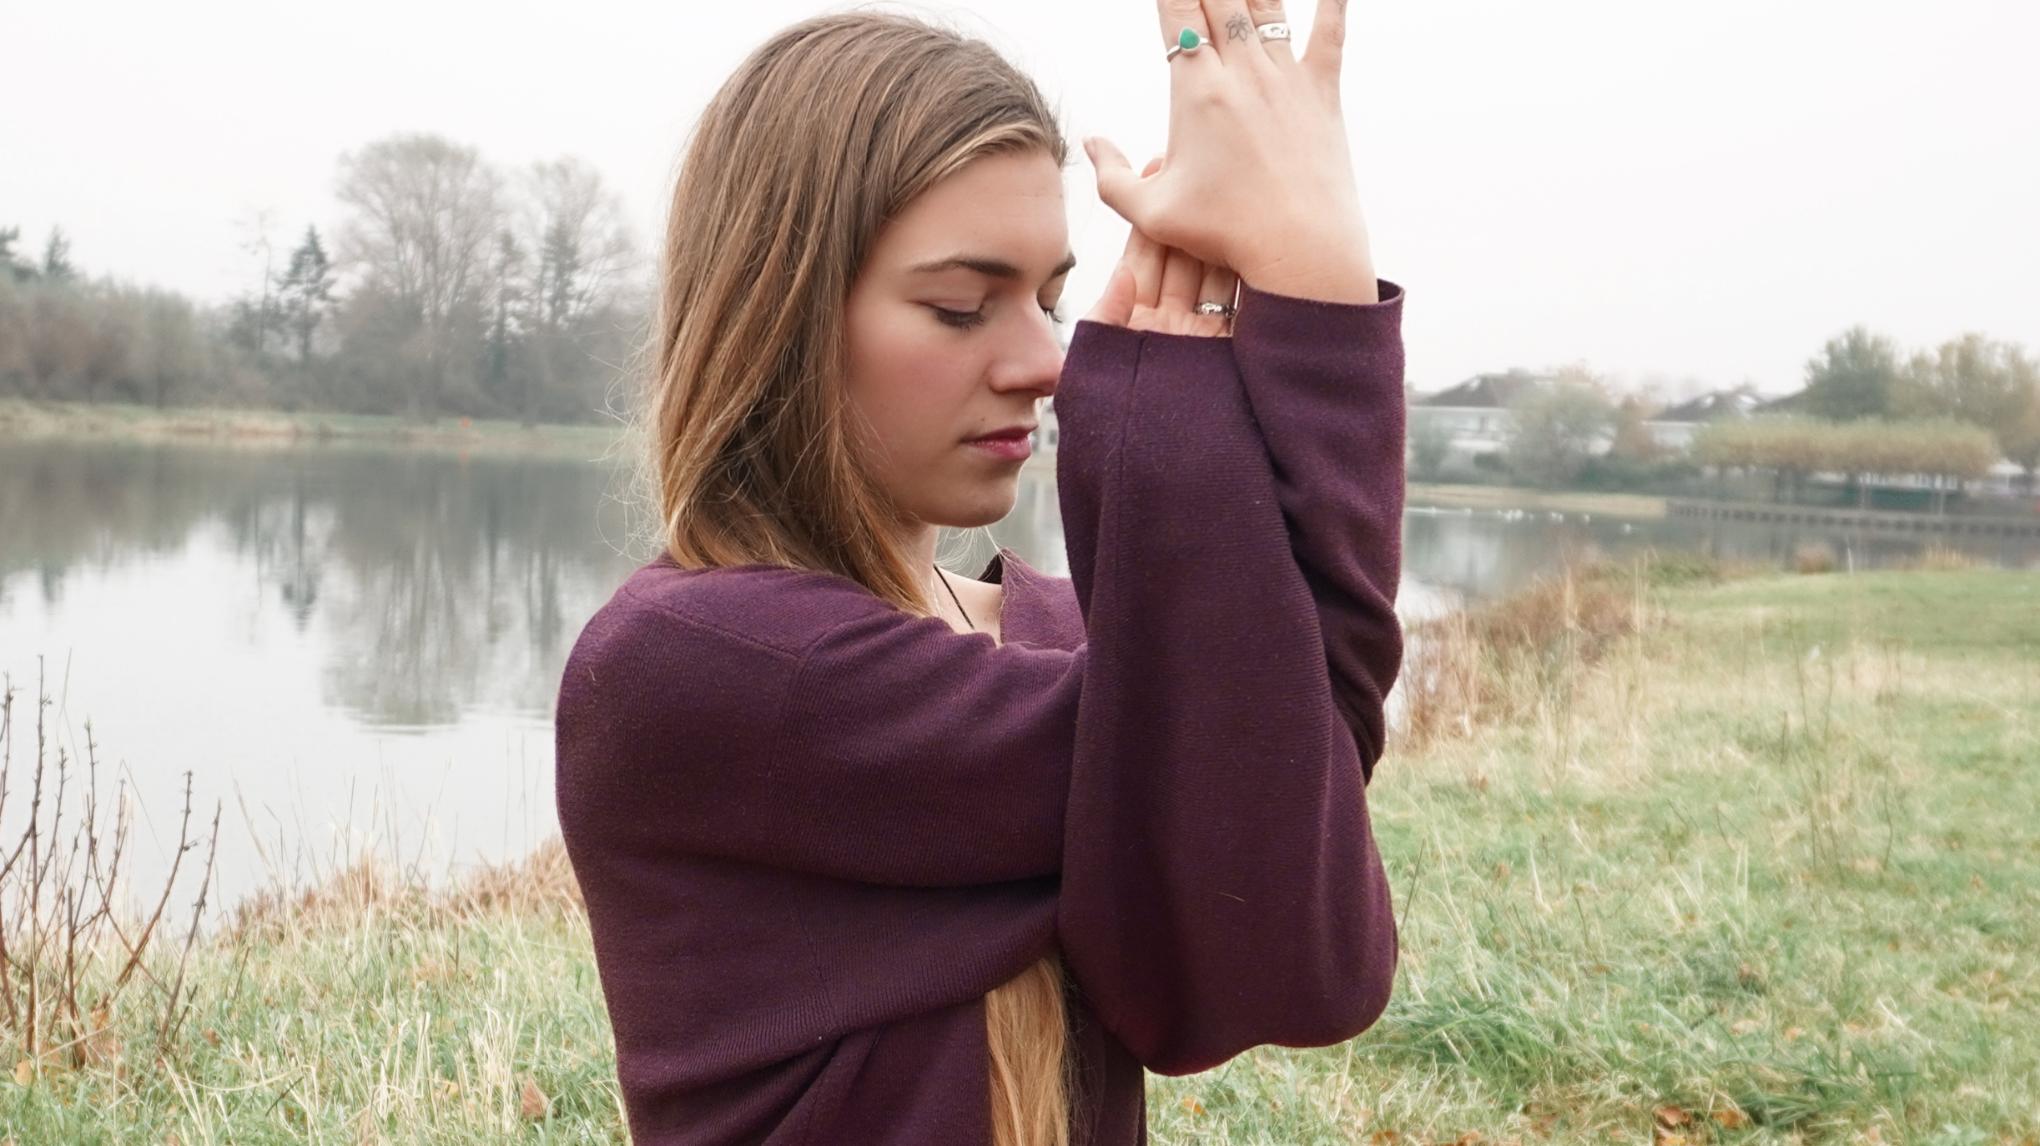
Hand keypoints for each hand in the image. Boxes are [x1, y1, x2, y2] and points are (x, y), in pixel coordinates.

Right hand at [1084, 0, 1377, 303]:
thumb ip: (1111, 176)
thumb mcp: (1150, 213)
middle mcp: (1242, 72)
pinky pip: (1330, 33)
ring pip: (1266, 8)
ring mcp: (1286, 78)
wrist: (1300, 248)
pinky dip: (1332, 5)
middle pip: (1219, 0)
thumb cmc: (1224, 234)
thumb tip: (1090, 142)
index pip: (1177, 11)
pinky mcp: (1323, 93)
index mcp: (1196, 91)